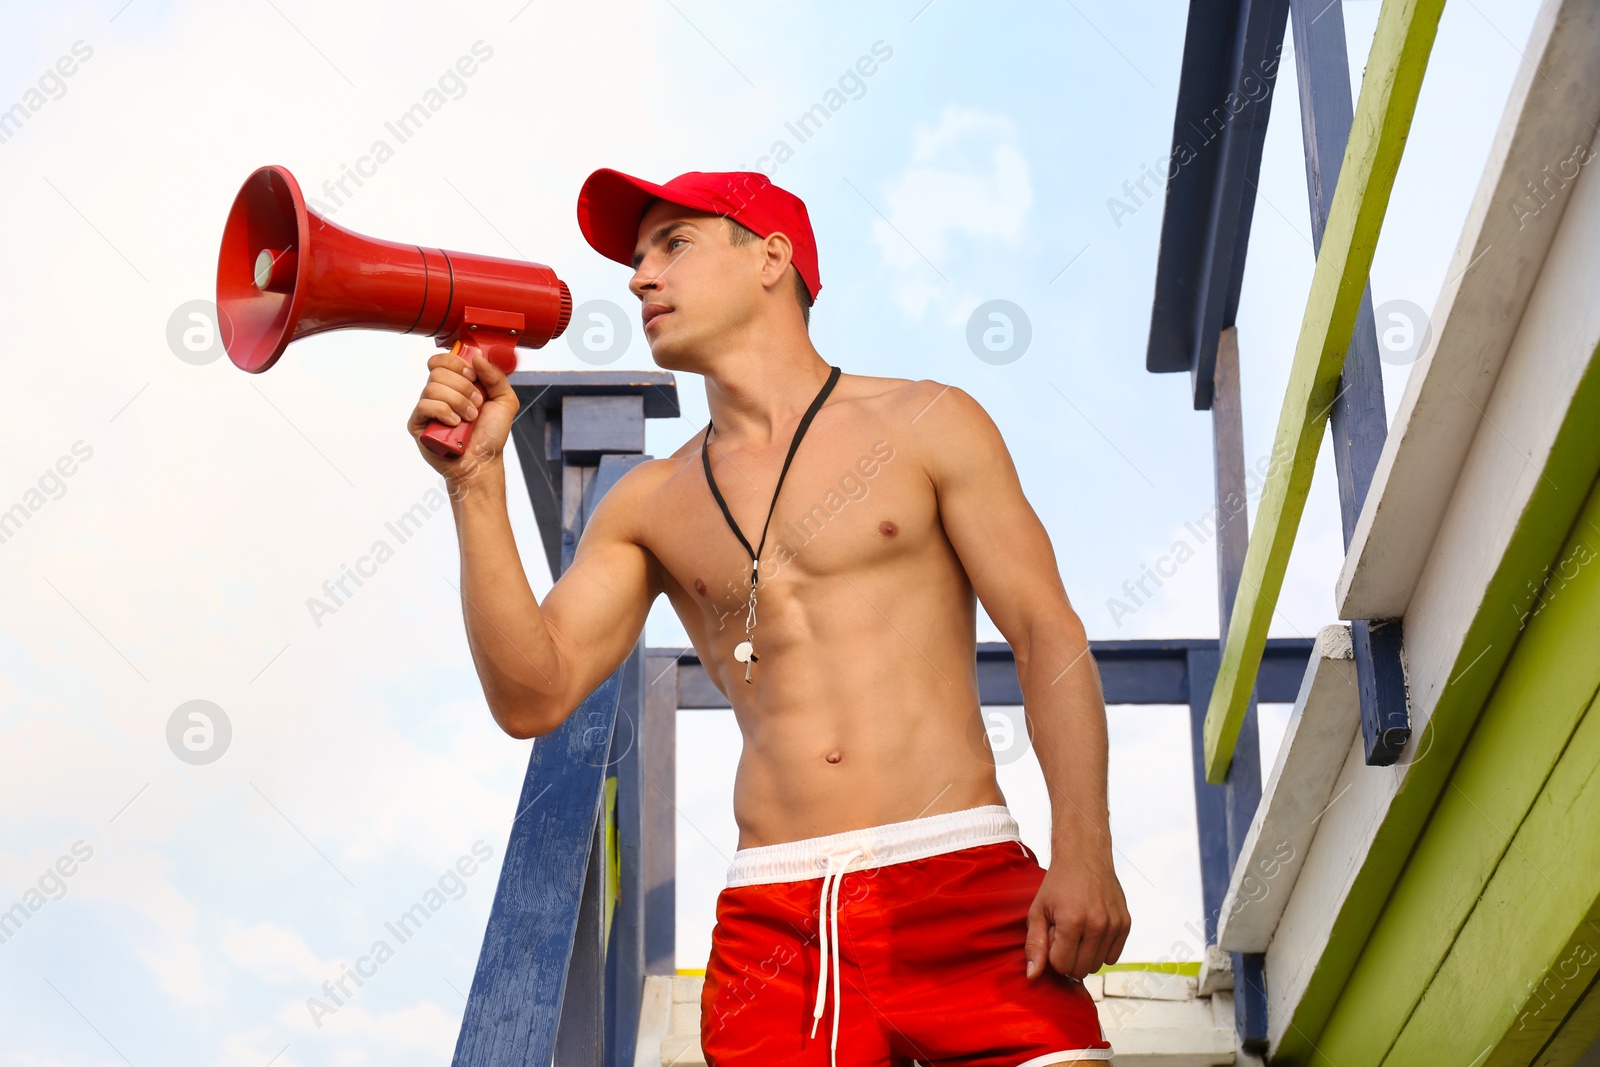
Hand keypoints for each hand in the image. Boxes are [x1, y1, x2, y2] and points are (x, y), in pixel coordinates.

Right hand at [408, 349, 519, 484]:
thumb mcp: (505, 400)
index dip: (458, 364)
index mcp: (457, 383)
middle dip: (463, 387)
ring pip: (433, 387)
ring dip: (457, 402)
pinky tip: (454, 423)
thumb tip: (477, 358)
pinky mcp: (419, 423)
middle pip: (438, 370)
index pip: (444, 359)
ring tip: (469, 418)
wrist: (483, 461)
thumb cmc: (490, 435)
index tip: (473, 377)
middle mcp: (441, 393)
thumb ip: (496, 376)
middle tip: (476, 404)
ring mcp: (428, 407)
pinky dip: (444, 412)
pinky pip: (425, 405)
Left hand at [1024, 855, 1129, 980]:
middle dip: (1069, 958)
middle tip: (1065, 934)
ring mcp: (1114, 925)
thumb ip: (1034, 945)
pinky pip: (1112, 957)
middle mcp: (1097, 925)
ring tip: (1079, 931)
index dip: (1053, 955)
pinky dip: (1100, 950)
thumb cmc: (1058, 884)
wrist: (1085, 857)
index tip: (1052, 936)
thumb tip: (1033, 976)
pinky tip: (1092, 932)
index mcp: (1072, 922)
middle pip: (1081, 970)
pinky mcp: (1125, 924)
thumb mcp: (1037, 911)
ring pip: (1097, 966)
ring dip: (1085, 955)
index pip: (1062, 966)